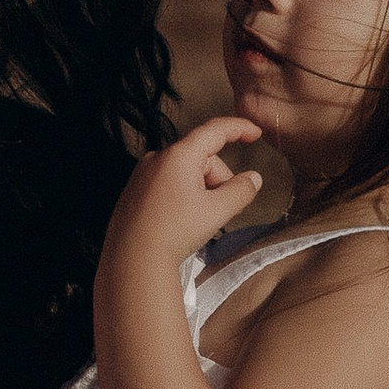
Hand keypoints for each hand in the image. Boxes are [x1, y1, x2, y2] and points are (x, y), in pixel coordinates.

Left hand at [110, 115, 264, 259]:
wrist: (132, 260)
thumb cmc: (174, 233)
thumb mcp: (217, 211)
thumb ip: (241, 190)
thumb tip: (252, 179)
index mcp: (178, 156)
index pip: (214, 130)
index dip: (239, 128)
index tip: (255, 132)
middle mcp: (157, 158)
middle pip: (201, 157)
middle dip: (218, 179)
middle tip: (221, 209)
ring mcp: (142, 174)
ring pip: (184, 171)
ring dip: (201, 188)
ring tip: (198, 219)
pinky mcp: (134, 191)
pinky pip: (167, 183)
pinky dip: (182, 195)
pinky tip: (180, 221)